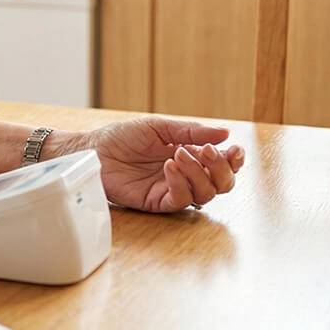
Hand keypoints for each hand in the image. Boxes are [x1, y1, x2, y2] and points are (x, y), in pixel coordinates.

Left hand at [52, 116, 243, 212]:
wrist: (94, 149)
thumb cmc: (123, 136)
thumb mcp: (160, 127)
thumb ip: (191, 131)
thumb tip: (225, 133)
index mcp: (191, 155)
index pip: (224, 165)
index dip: (235, 160)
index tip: (234, 150)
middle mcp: (186, 175)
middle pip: (222, 184)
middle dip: (222, 169)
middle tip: (208, 151)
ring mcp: (173, 189)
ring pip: (205, 194)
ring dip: (199, 173)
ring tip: (179, 154)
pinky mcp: (157, 202)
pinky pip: (181, 200)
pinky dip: (181, 183)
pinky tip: (170, 166)